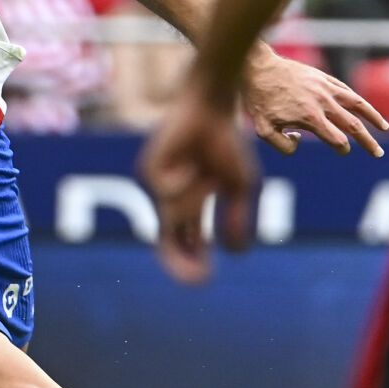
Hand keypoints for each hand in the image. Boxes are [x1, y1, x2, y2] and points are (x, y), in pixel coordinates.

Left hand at [141, 86, 255, 283]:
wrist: (210, 108)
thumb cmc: (226, 144)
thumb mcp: (240, 186)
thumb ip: (236, 218)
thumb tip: (237, 254)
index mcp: (191, 207)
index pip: (187, 244)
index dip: (193, 263)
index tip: (205, 279)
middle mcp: (171, 200)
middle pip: (167, 242)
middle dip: (179, 263)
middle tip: (199, 278)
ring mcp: (157, 187)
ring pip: (173, 215)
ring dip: (193, 203)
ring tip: (204, 176)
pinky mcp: (148, 172)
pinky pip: (167, 192)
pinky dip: (184, 183)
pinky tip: (191, 163)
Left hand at [239, 53, 387, 156]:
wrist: (258, 67)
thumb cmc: (259, 99)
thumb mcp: (262, 129)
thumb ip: (282, 144)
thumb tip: (300, 142)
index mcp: (310, 117)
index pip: (337, 139)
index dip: (342, 148)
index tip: (342, 151)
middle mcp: (323, 103)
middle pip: (353, 126)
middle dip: (367, 142)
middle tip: (378, 153)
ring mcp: (325, 88)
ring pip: (357, 104)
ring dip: (373, 117)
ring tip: (384, 128)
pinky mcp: (324, 78)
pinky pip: (347, 90)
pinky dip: (359, 101)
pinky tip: (364, 108)